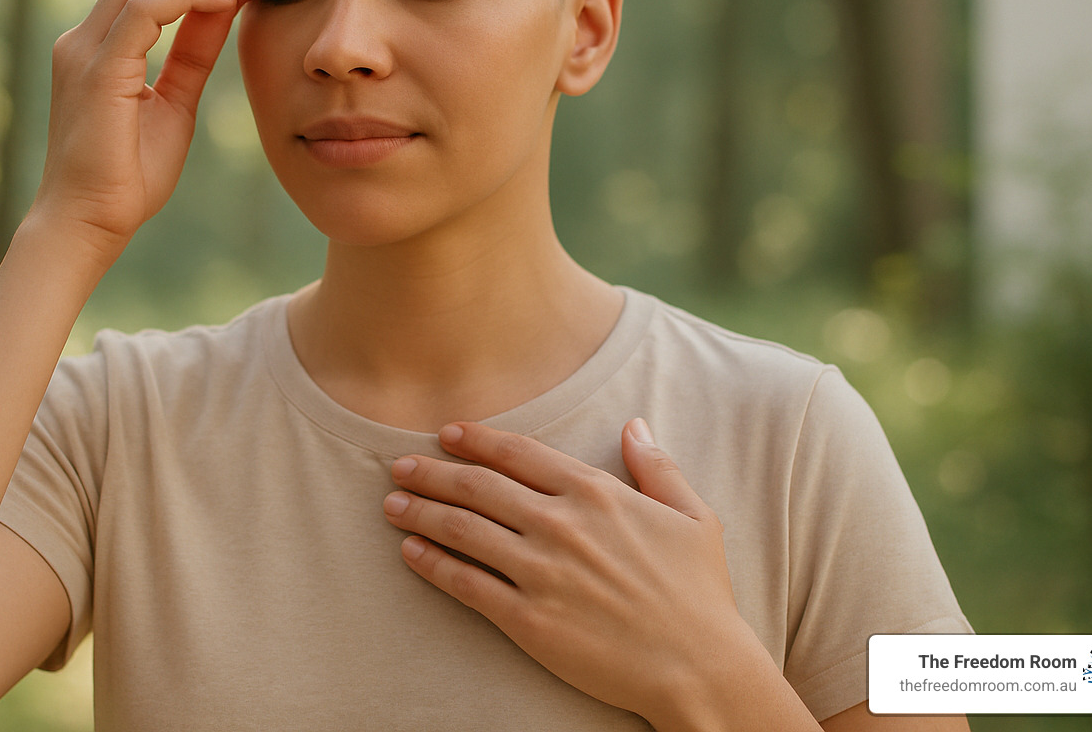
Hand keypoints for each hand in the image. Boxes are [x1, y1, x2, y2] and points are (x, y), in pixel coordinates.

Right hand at [28, 0, 262, 260]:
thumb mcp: (175, 103)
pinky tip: (227, 2)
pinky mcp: (96, 69)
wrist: (90, 224)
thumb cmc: (128, 177)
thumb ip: (193, 56)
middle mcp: (83, 42)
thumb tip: (224, 10)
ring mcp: (84, 52)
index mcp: (98, 49)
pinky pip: (143, 10)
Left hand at [383, 419, 799, 727]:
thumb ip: (657, 467)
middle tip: (400, 465)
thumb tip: (634, 426)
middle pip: (478, 486)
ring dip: (420, 512)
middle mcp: (560, 524)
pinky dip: (432, 564)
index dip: (476, 440)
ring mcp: (540, 571)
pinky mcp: (528, 618)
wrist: (698, 666)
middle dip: (432, 472)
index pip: (518, 453)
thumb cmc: (699, 593)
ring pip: (463, 530)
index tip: (446, 433)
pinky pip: (466, 584)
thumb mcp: (692, 517)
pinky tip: (409, 552)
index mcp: (596, 492)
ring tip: (392, 504)